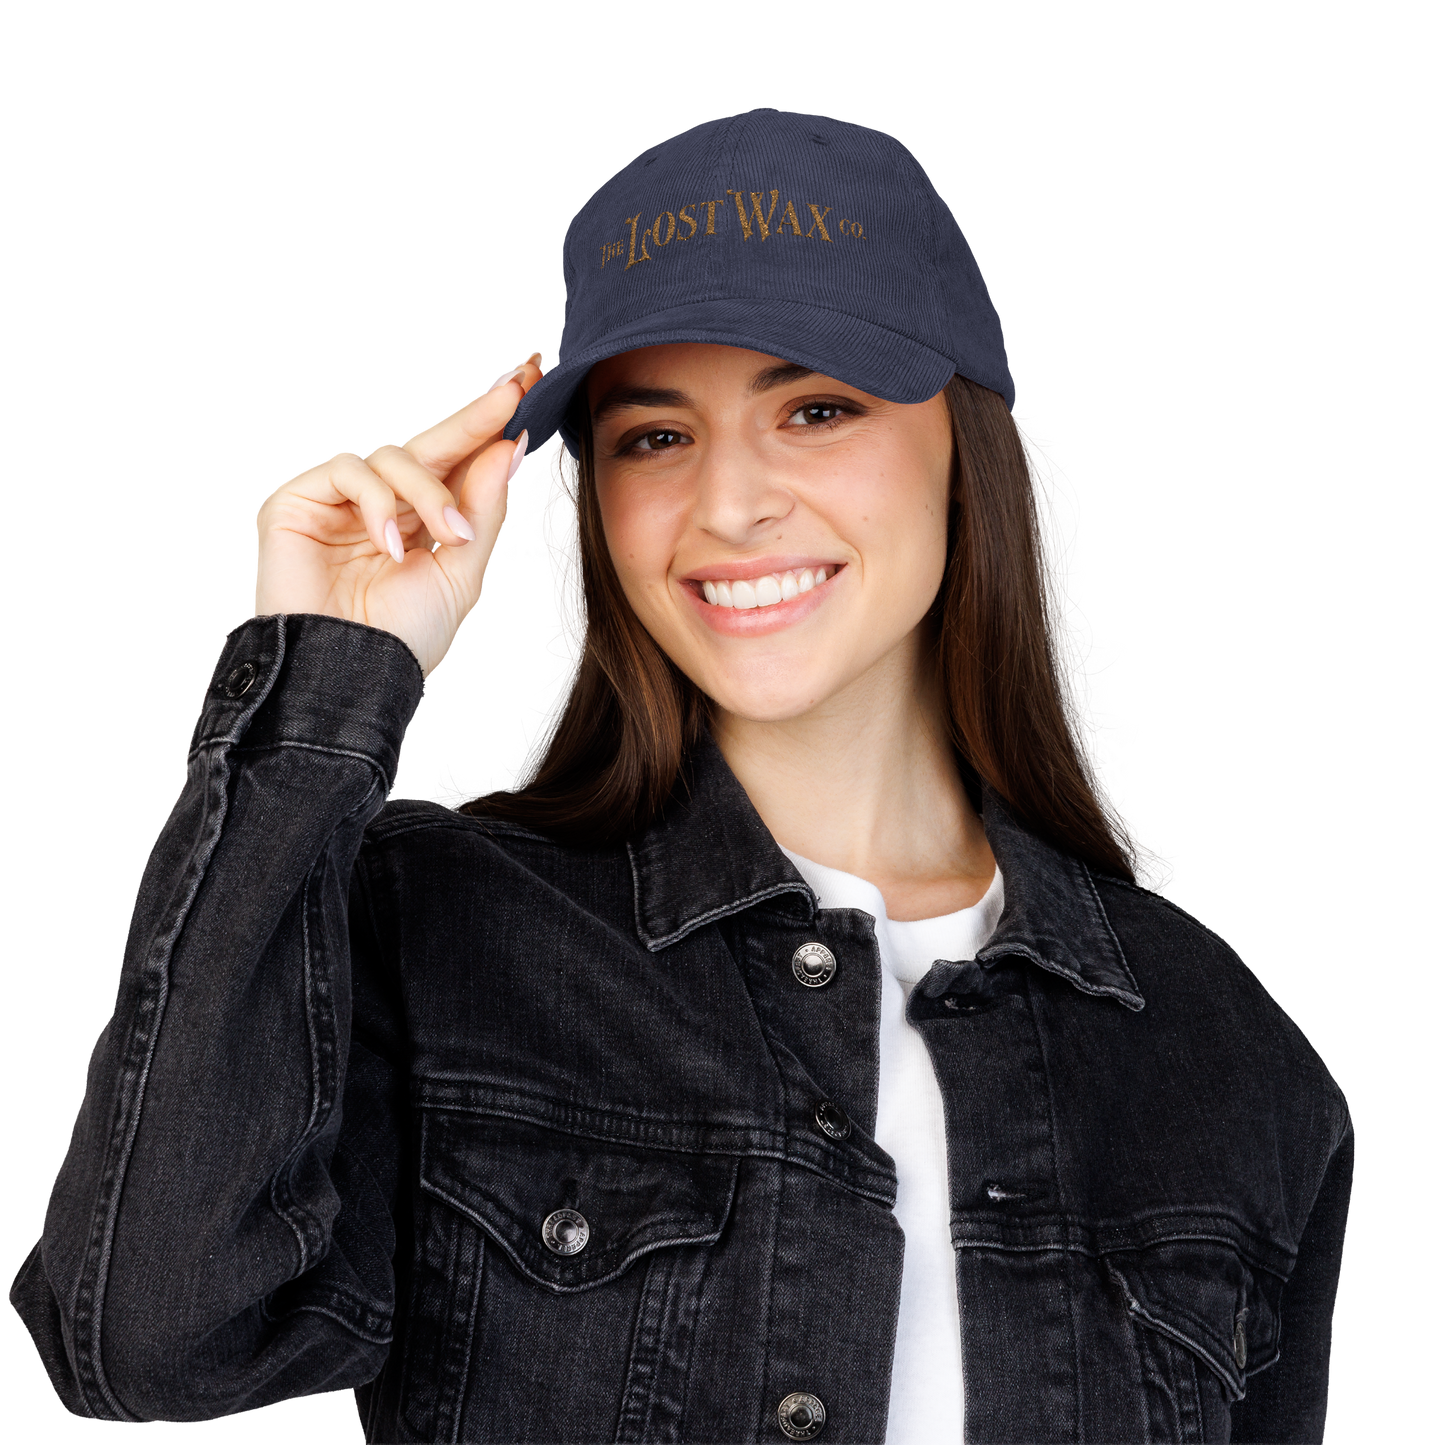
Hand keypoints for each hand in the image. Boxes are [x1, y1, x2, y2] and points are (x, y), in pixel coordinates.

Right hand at [252, 351, 543, 677]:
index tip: (529, 384)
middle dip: (473, 418)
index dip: (488, 425)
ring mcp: (338, 499)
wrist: (351, 676)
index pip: (457, 461)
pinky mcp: (297, 499)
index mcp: (421, 518)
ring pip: (392, 454)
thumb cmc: (402, 637)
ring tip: (445, 537)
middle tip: (511, 395)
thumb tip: (509, 447)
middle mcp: (382, 502)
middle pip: (429, 442)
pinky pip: (348, 468)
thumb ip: (483, 511)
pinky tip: (389, 544)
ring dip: (428, 492)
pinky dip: (378, 502)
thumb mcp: (461, 574)